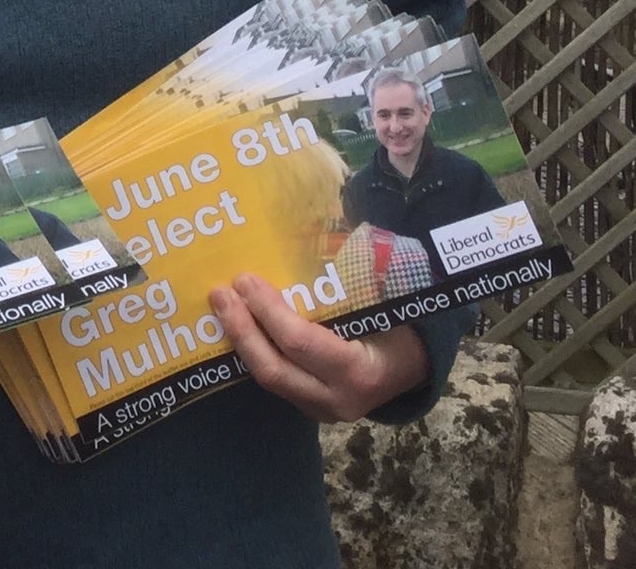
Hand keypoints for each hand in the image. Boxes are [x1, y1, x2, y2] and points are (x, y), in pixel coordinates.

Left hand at [209, 272, 429, 422]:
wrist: (415, 367)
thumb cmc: (400, 322)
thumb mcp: (384, 297)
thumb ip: (352, 272)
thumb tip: (311, 226)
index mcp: (361, 370)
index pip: (302, 343)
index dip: (268, 312)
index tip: (245, 280)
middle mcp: (339, 399)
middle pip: (274, 369)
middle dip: (242, 330)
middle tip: (220, 293)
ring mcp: (322, 410)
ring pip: (269, 378)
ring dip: (240, 341)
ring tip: (220, 305)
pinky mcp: (308, 408)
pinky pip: (275, 380)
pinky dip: (253, 350)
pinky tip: (237, 323)